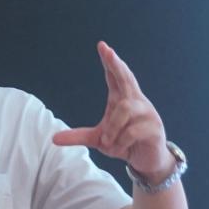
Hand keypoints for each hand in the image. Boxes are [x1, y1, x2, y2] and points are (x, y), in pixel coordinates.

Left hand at [52, 42, 172, 179]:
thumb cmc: (124, 144)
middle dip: (117, 65)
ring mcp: (148, 113)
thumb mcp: (98, 140)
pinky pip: (132, 131)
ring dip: (112, 127)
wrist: (147, 162)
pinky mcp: (154, 129)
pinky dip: (121, 142)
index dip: (110, 61)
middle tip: (108, 51)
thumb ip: (78, 136)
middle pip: (126, 78)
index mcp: (123, 98)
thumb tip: (54, 138)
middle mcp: (136, 101)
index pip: (116, 75)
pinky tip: (119, 149)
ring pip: (125, 109)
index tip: (102, 46)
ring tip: (108, 141)